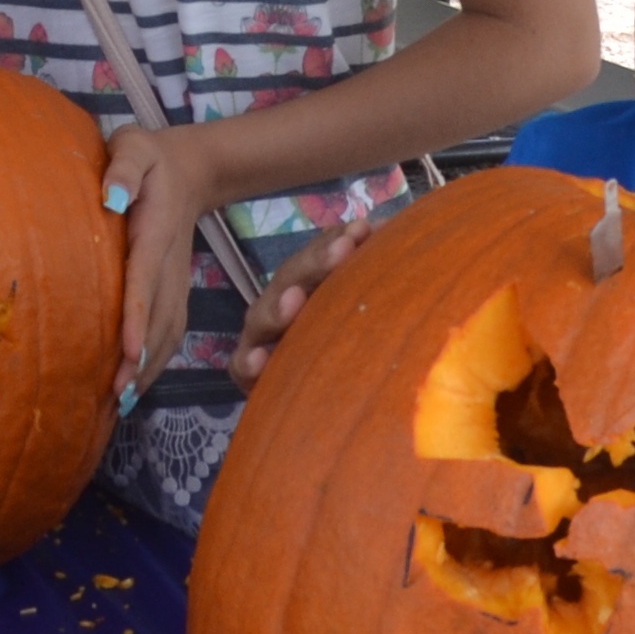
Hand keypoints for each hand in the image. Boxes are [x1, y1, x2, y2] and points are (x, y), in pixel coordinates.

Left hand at [102, 123, 214, 396]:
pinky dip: (155, 362)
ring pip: (167, 332)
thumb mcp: (135, 147)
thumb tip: (110, 198)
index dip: (137, 316)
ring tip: (122, 404)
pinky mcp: (175, 291)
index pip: (145, 279)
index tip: (128, 351)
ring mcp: (176, 282)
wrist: (191, 170)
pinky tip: (135, 388)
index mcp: (155, 234)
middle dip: (141, 360)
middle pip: (159, 319)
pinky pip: (169, 332)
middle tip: (117, 397)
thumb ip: (124, 167)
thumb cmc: (149, 157)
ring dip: (148, 369)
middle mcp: (169, 266)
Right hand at [232, 206, 387, 382]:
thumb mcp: (370, 302)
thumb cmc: (361, 343)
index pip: (320, 255)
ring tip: (294, 300)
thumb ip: (375, 264)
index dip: (336, 239)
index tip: (362, 230)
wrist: (337, 408)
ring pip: (262, 316)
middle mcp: (286, 304)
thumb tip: (392, 225)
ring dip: (277, 307)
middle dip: (315, 262)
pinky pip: (242, 366)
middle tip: (342, 249)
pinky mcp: (251, 373)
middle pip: (292, 277)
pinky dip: (247, 362)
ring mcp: (264, 337)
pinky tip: (259, 361)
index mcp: (314, 283)